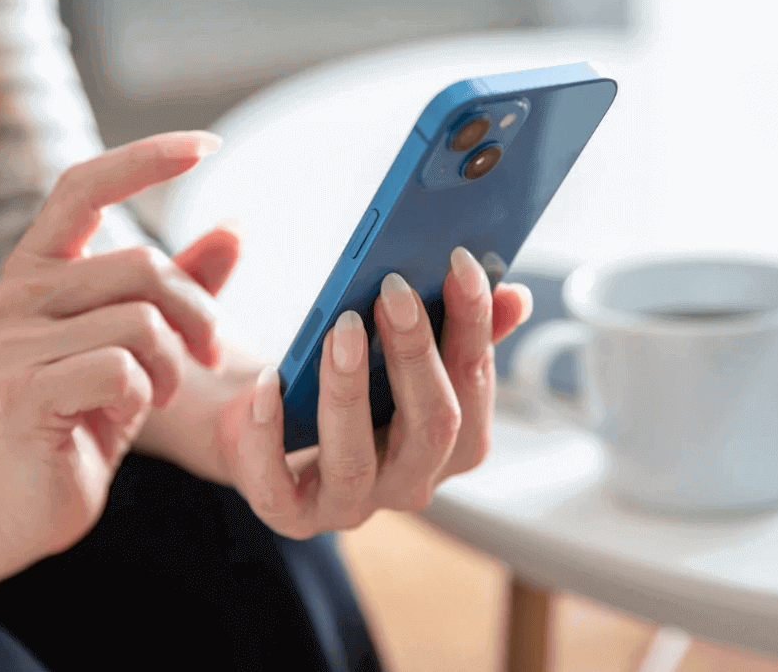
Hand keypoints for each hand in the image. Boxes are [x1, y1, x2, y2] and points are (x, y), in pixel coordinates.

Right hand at [0, 131, 223, 564]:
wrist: (22, 498)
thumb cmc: (86, 410)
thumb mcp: (138, 341)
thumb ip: (179, 284)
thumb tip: (235, 227)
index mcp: (40, 265)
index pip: (87, 184)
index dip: (147, 157)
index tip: (210, 144)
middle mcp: (16, 291)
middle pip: (142, 265)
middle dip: (197, 312)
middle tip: (208, 352)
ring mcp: (13, 342)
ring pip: (140, 320)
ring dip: (174, 363)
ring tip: (162, 390)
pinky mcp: (24, 392)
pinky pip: (122, 369)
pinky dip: (147, 394)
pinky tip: (130, 413)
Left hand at [216, 248, 532, 538]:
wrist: (263, 419)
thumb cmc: (341, 374)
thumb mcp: (392, 343)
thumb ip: (452, 323)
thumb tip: (514, 296)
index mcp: (452, 438)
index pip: (474, 381)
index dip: (473, 322)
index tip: (461, 263)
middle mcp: (410, 479)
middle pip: (432, 426)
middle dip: (416, 354)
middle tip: (394, 289)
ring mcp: (350, 503)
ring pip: (355, 460)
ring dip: (348, 390)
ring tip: (340, 328)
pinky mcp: (288, 513)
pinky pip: (276, 484)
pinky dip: (268, 434)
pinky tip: (268, 382)